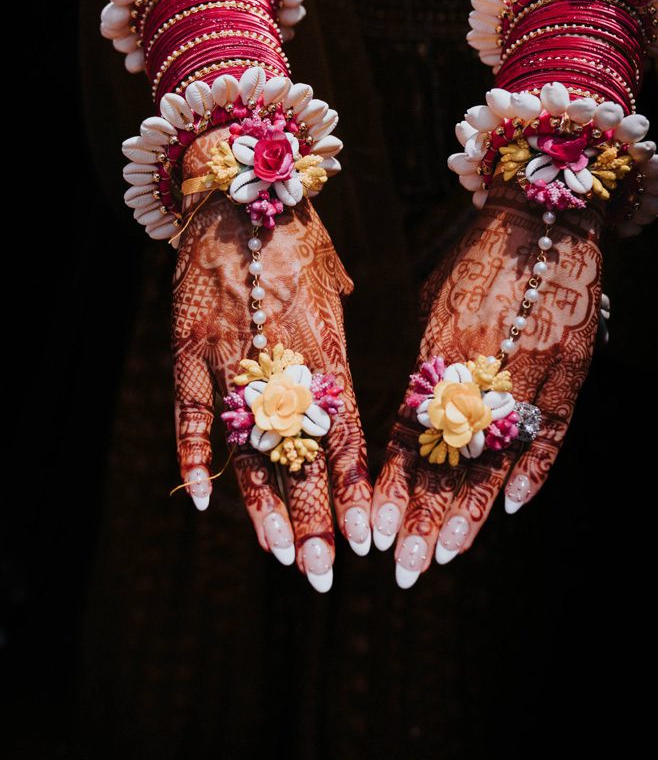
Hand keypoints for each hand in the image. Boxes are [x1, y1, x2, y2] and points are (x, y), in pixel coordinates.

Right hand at [172, 126, 370, 591]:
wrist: (238, 186)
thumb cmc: (295, 233)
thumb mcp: (334, 283)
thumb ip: (340, 338)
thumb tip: (345, 385)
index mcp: (327, 343)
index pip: (347, 432)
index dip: (354, 490)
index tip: (368, 537)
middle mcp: (281, 357)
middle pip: (301, 454)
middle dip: (315, 519)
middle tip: (326, 573)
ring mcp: (230, 355)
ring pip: (248, 446)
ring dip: (264, 506)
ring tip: (280, 557)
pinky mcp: (187, 345)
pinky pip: (189, 412)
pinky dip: (195, 455)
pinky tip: (205, 499)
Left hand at [371, 177, 601, 586]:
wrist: (543, 216)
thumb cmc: (474, 259)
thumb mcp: (429, 301)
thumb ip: (415, 358)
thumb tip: (394, 414)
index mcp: (438, 344)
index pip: (405, 429)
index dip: (388, 481)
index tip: (368, 527)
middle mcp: (480, 362)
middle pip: (446, 454)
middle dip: (421, 514)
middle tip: (403, 567)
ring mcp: (529, 367)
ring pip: (495, 453)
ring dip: (471, 509)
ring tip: (445, 554)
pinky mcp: (571, 365)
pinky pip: (551, 427)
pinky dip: (535, 467)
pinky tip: (514, 507)